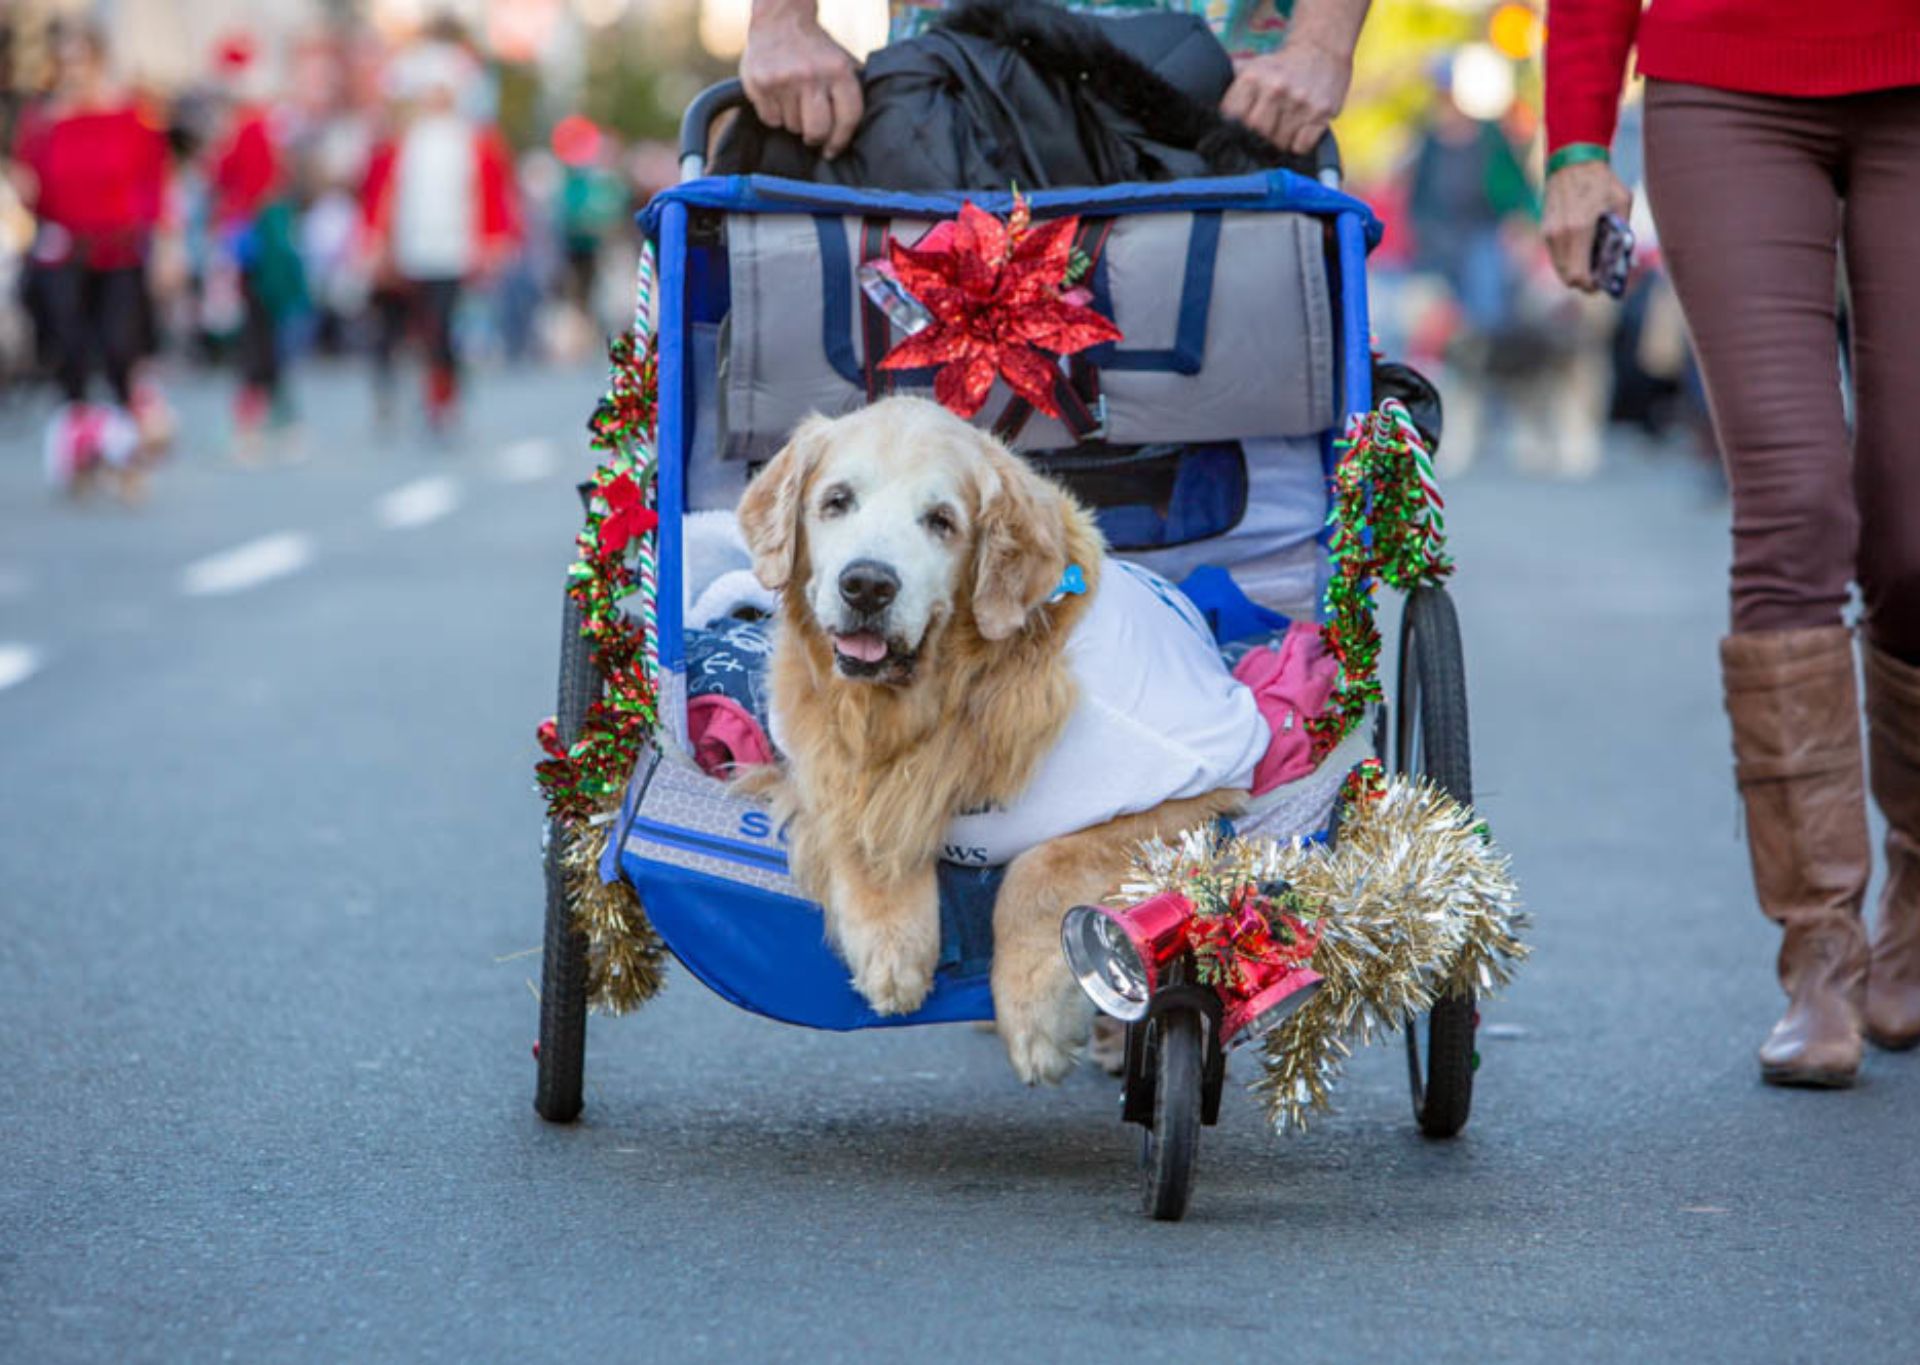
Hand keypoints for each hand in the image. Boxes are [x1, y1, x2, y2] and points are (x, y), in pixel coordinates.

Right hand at [739, 5, 863, 159]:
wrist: (780, 19)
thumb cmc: (816, 49)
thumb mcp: (842, 62)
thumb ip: (851, 92)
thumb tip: (856, 131)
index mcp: (838, 70)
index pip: (847, 119)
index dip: (840, 141)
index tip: (832, 150)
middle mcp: (811, 75)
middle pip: (817, 131)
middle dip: (815, 137)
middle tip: (812, 132)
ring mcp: (783, 80)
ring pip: (792, 127)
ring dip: (794, 121)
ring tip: (793, 101)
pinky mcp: (760, 84)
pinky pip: (771, 120)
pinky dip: (775, 115)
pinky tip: (778, 97)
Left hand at [1220, 39, 1352, 156]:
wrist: (1320, 52)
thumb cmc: (1279, 67)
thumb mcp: (1251, 67)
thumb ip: (1230, 87)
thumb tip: (1204, 111)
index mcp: (1253, 77)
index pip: (1232, 117)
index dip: (1233, 129)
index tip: (1238, 131)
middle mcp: (1276, 88)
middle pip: (1255, 133)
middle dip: (1256, 139)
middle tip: (1260, 135)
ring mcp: (1300, 101)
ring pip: (1278, 143)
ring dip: (1277, 144)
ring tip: (1279, 131)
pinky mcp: (1321, 112)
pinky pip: (1301, 146)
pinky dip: (1296, 145)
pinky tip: (1296, 132)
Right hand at [1543, 160, 1632, 291]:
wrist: (1572, 160)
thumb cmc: (1601, 180)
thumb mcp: (1621, 202)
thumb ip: (1622, 232)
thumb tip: (1623, 259)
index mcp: (1579, 230)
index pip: (1578, 276)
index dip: (1592, 285)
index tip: (1603, 282)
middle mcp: (1559, 235)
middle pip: (1568, 277)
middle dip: (1585, 280)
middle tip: (1600, 276)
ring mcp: (1549, 233)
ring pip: (1560, 268)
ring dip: (1576, 270)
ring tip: (1593, 260)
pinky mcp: (1545, 230)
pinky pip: (1556, 256)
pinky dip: (1569, 259)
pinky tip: (1583, 248)